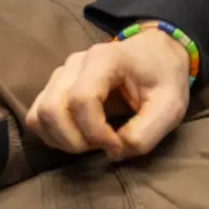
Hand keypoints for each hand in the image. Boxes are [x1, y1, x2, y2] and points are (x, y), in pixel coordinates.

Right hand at [25, 27, 192, 160]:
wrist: (156, 54)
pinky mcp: (55, 87)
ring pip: (39, 114)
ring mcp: (61, 74)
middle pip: (52, 109)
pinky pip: (37, 116)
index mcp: (104, 59)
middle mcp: (75, 63)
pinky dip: (52, 135)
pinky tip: (77, 138)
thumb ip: (145, 134)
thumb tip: (114, 153)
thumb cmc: (164, 77)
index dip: (96, 133)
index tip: (118, 145)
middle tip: (103, 146)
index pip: (81, 100)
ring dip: (61, 140)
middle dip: (75, 141)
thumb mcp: (171, 106)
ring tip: (91, 143)